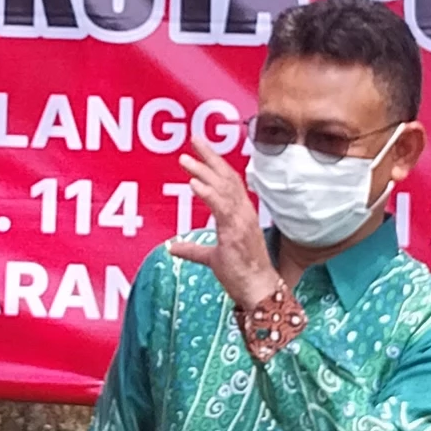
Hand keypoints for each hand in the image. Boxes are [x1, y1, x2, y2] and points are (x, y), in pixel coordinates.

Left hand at [167, 148, 279, 308]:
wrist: (258, 291)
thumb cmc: (241, 276)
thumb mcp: (212, 259)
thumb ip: (193, 250)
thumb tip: (172, 247)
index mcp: (241, 215)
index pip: (229, 181)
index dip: (215, 163)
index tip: (200, 148)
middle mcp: (244, 213)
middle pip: (227, 177)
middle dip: (210, 157)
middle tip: (194, 139)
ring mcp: (241, 221)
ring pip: (223, 188)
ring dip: (204, 171)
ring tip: (186, 160)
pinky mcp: (236, 232)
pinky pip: (221, 207)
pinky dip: (208, 192)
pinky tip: (194, 182)